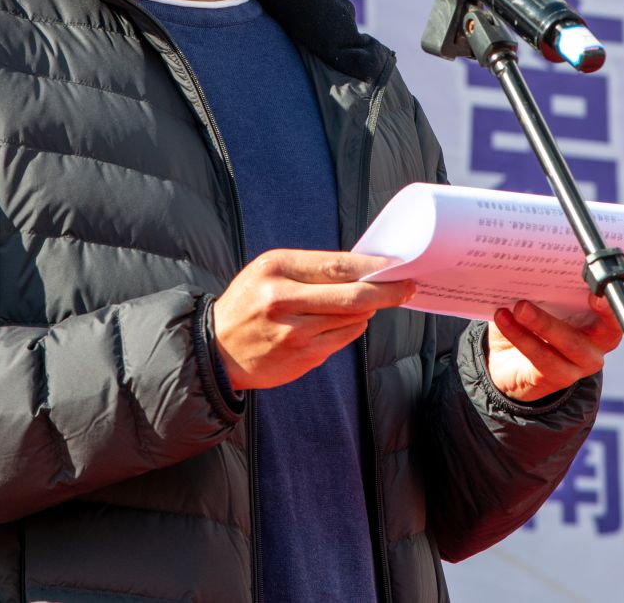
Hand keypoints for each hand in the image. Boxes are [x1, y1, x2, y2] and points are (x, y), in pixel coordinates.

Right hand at [212, 250, 415, 391]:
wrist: (216, 349)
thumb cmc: (249, 303)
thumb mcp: (269, 272)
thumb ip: (311, 269)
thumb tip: (363, 270)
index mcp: (276, 269)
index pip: (337, 265)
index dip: (373, 267)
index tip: (396, 266)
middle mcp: (284, 300)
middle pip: (353, 296)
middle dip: (387, 292)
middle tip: (407, 288)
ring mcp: (294, 333)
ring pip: (352, 320)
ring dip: (367, 311)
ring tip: (366, 304)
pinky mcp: (302, 358)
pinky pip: (342, 340)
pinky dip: (351, 329)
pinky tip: (342, 323)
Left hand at [486, 294, 621, 403]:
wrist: (511, 360)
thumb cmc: (534, 322)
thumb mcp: (544, 302)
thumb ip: (548, 289)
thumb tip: (533, 268)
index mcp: (601, 324)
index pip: (613, 318)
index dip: (608, 309)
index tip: (596, 293)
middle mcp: (594, 348)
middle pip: (579, 337)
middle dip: (550, 320)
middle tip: (523, 305)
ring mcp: (577, 366)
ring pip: (560, 347)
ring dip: (536, 326)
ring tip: (515, 310)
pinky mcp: (556, 378)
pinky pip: (539, 357)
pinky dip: (518, 336)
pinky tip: (503, 320)